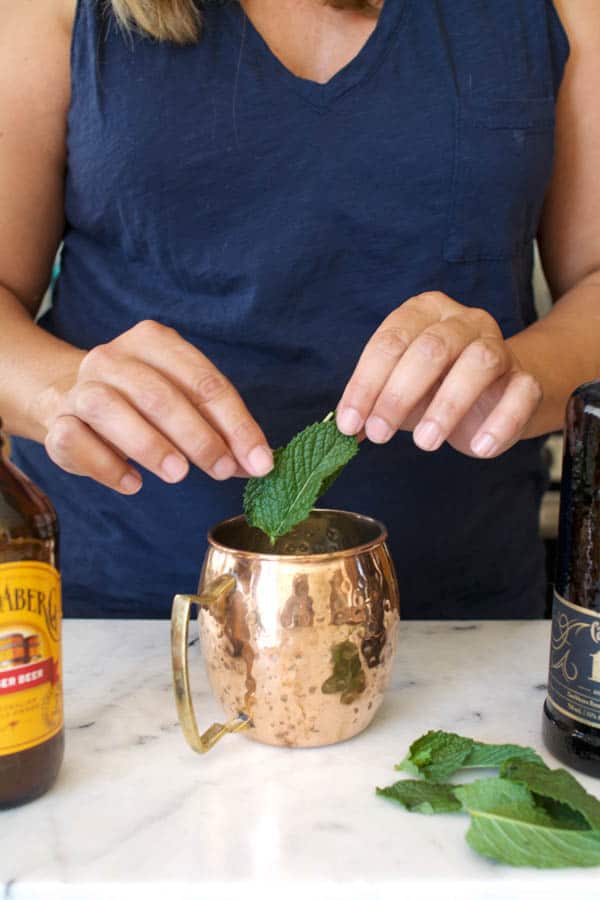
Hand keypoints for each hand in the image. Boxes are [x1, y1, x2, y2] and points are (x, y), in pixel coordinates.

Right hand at [39, 320, 273, 492]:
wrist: (66, 396)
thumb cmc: (141, 402)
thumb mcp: (184, 402)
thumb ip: (220, 429)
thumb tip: (259, 463)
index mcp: (154, 342)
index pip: (203, 380)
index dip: (236, 424)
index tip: (260, 461)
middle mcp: (113, 358)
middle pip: (159, 394)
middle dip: (198, 436)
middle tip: (223, 470)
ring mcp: (81, 388)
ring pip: (109, 409)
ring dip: (150, 445)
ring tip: (179, 475)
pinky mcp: (56, 422)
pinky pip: (75, 440)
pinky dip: (106, 465)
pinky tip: (133, 483)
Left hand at [336, 292, 542, 457]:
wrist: (497, 393)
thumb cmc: (436, 386)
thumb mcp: (398, 391)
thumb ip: (371, 406)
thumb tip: (343, 432)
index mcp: (423, 312)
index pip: (390, 342)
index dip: (366, 384)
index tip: (350, 424)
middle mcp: (463, 321)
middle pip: (432, 348)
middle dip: (399, 394)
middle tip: (379, 434)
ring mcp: (498, 346)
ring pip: (479, 362)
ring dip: (448, 405)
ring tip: (425, 443)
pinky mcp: (526, 379)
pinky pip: (521, 392)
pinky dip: (500, 422)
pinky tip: (478, 447)